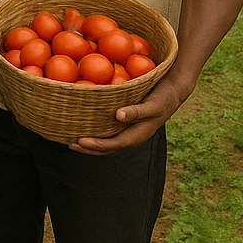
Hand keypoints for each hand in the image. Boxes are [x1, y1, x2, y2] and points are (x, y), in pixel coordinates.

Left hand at [71, 79, 186, 155]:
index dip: (97, 145)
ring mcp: (129, 131)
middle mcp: (132, 136)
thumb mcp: (152, 105)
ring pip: (107, 142)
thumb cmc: (162, 99)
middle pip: (108, 147)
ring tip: (72, 141)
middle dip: (89, 149)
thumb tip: (118, 116)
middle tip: (70, 144)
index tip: (80, 141)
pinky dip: (96, 133)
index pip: (114, 144)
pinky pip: (109, 132)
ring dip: (91, 144)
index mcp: (138, 135)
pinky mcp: (125, 124)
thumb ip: (137, 112)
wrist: (172, 93)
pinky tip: (84, 126)